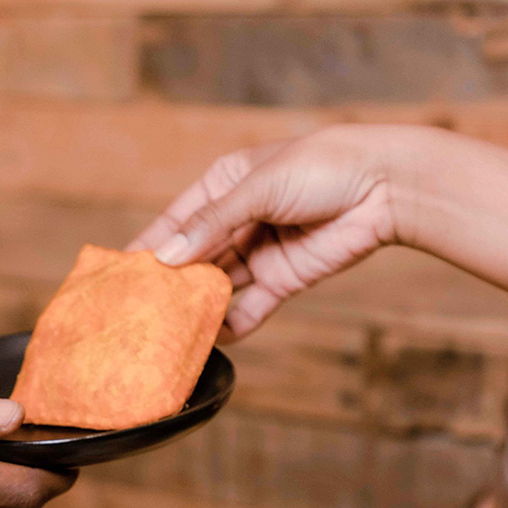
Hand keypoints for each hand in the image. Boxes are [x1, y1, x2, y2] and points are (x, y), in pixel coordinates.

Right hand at [128, 125, 399, 338]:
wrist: (387, 186)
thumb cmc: (323, 167)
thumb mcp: (258, 188)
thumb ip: (212, 224)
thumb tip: (167, 257)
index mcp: (223, 187)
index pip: (175, 223)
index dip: (149, 247)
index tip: (120, 275)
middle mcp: (236, 222)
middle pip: (192, 259)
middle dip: (169, 284)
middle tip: (139, 311)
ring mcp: (258, 253)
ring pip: (217, 286)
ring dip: (196, 306)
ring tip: (168, 330)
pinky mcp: (281, 280)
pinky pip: (249, 307)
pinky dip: (231, 324)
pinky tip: (211, 340)